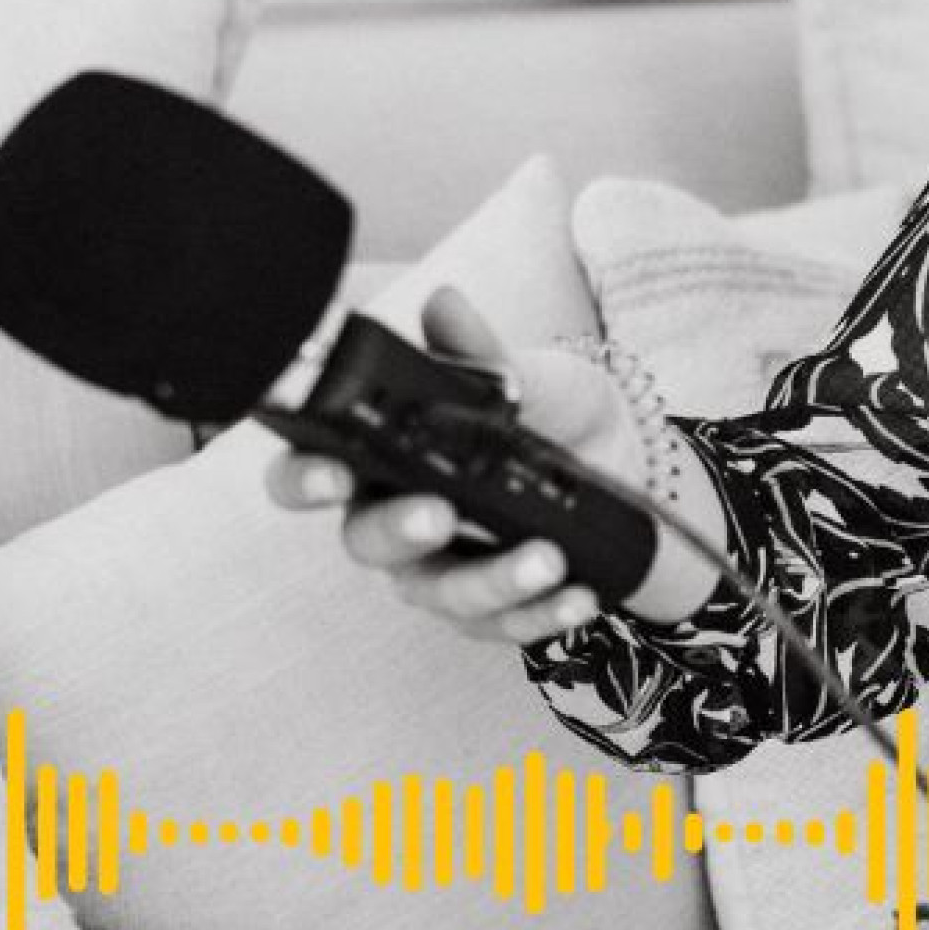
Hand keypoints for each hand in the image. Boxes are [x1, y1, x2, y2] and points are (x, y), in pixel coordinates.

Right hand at [260, 286, 720, 643]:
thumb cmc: (548, 411)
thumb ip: (478, 351)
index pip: (313, 468)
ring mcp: (439, 571)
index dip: (304, 476)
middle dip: (397, 531)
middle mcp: (394, 518)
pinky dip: (542, 615)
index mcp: (381, 455)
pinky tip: (577, 595)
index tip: (330, 472)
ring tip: (547, 557)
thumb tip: (443, 303)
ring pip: (441, 592)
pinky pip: (504, 626)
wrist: (623, 458)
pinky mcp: (491, 609)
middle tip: (438, 515)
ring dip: (493, 580)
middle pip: (365, 541)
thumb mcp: (524, 374)